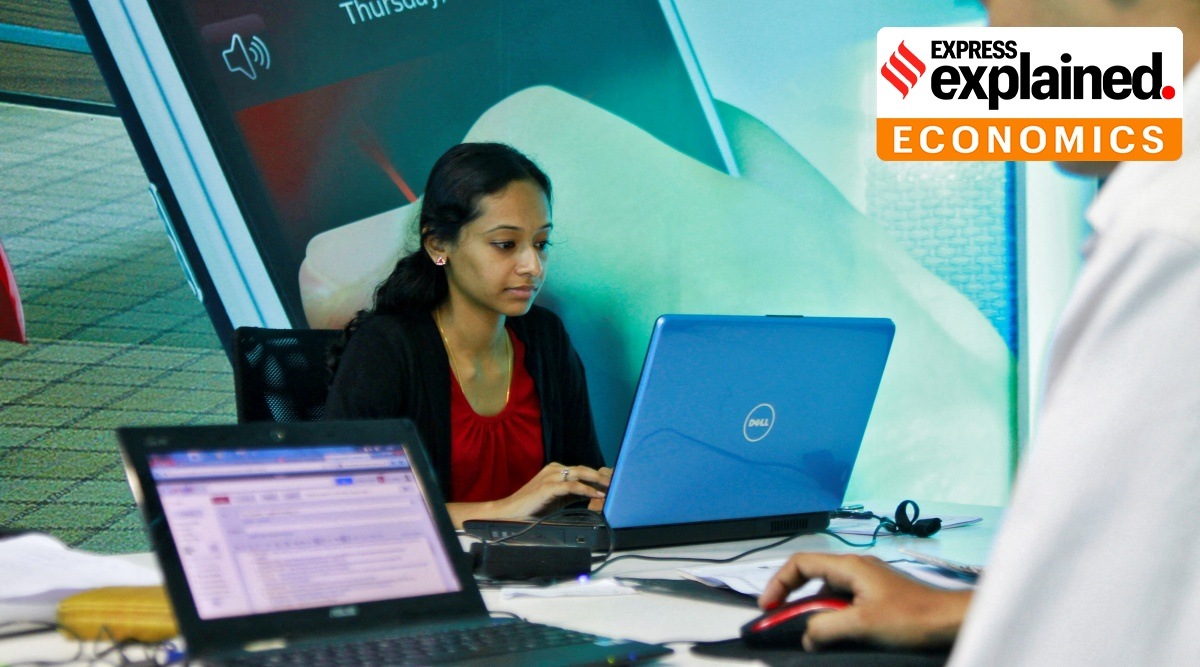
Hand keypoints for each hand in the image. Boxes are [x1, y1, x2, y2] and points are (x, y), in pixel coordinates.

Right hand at [493, 462, 608, 518]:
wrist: (510, 513)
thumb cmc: (534, 507)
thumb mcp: (559, 499)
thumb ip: (574, 495)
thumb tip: (595, 496)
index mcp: (557, 470)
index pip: (583, 470)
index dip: (599, 476)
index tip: (614, 481)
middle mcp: (555, 469)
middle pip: (584, 469)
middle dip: (602, 475)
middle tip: (618, 482)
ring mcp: (551, 476)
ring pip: (580, 473)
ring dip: (597, 480)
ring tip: (611, 487)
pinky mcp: (548, 487)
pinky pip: (572, 486)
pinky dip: (586, 490)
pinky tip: (597, 495)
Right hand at [759, 553, 971, 651]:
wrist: (953, 621)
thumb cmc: (915, 616)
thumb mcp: (862, 624)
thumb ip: (826, 627)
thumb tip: (807, 636)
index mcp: (849, 566)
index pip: (800, 564)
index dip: (779, 584)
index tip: (768, 607)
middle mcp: (856, 569)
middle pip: (811, 578)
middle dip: (794, 601)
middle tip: (783, 623)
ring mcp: (868, 583)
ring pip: (828, 593)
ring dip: (815, 613)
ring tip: (811, 634)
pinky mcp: (878, 598)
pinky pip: (844, 604)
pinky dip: (833, 618)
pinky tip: (837, 636)